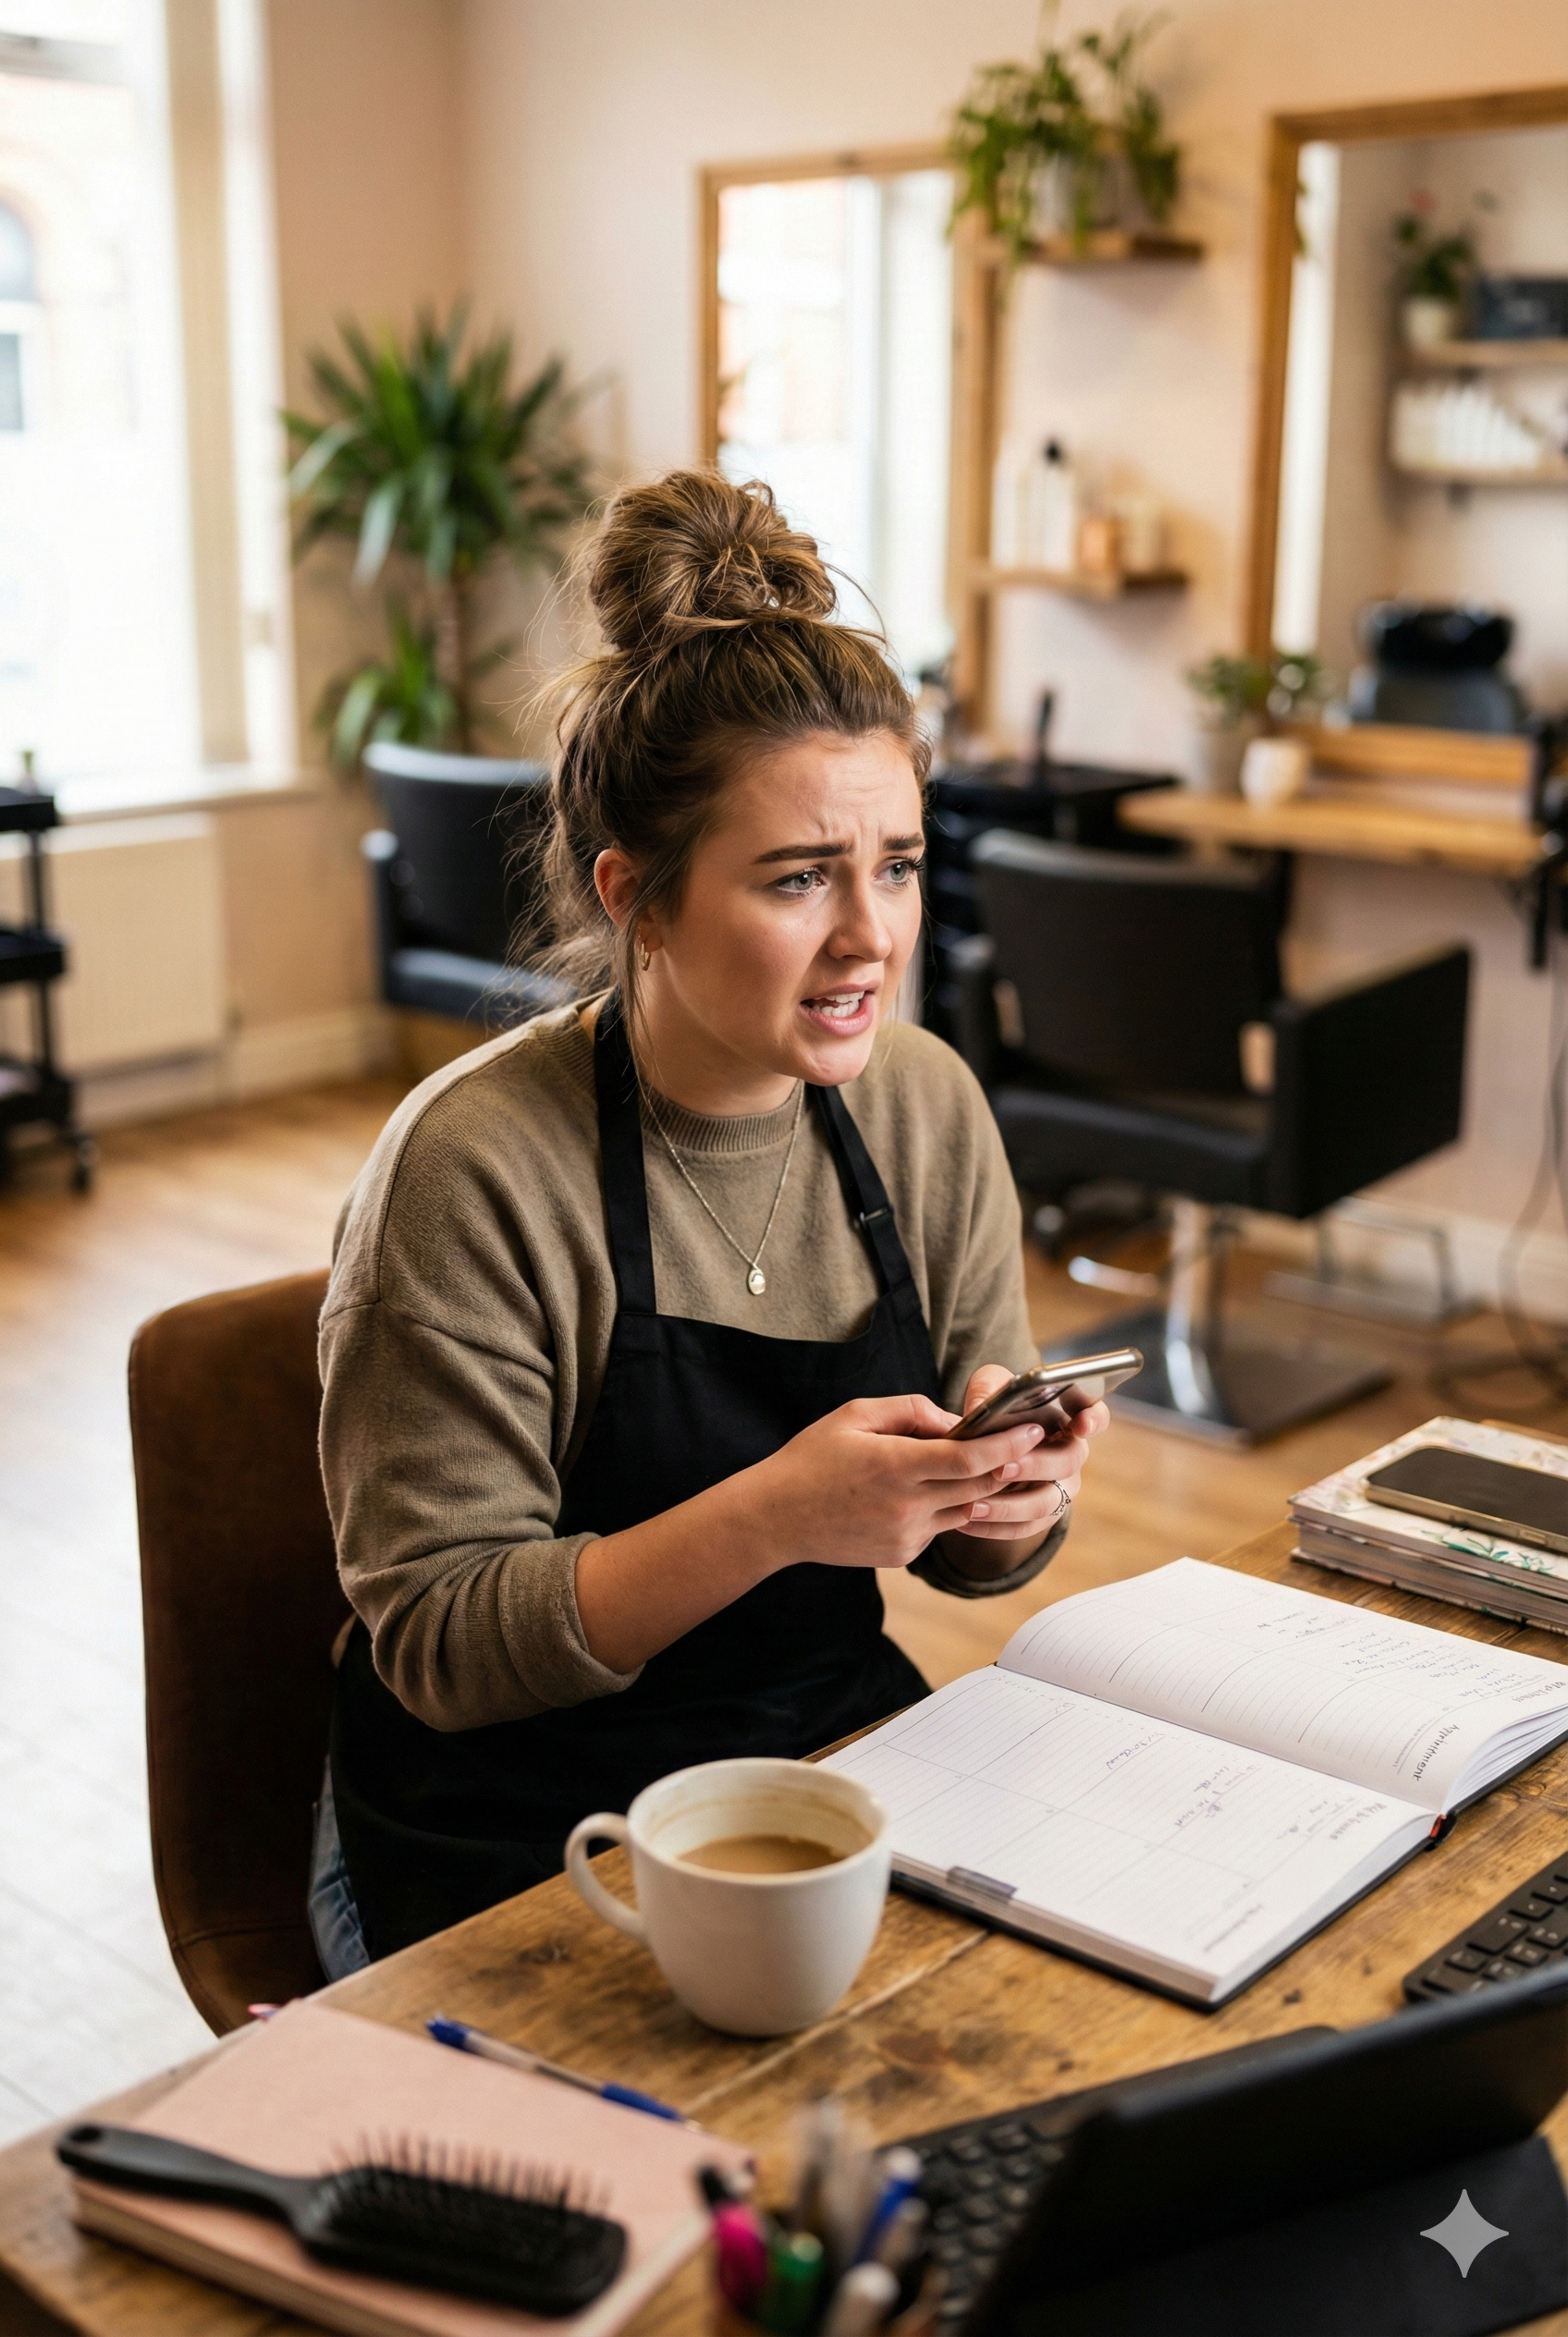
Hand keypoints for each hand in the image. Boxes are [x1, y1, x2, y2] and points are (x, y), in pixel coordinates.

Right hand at [746, 1391, 1059, 1571]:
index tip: (1034, 1430)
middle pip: (981, 1488)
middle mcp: (906, 1506)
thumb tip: (956, 1422)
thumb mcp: (855, 1415)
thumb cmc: (813, 1458)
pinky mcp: (903, 1554)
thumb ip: (911, 1411)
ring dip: (982, 1489)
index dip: (1008, 1444)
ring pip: (967, 1511)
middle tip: (1031, 1444)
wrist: (776, 1519)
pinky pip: (941, 1528)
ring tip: (989, 1464)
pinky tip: (929, 1491)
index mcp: (894, 1466)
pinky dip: (946, 1507)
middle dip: (1009, 1465)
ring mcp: (906, 1536)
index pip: (970, 1459)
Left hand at [941, 1364, 1108, 1544]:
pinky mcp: (1041, 1514)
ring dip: (1010, 1506)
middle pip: (1067, 1462)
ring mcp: (1060, 1487)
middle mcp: (1071, 1454)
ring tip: (974, 1505)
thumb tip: (980, 1409)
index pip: (1096, 1416)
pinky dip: (995, 1527)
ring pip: (1045, 1502)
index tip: (1081, 1424)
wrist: (985, 1446)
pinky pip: (1025, 1527)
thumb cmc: (997, 1409)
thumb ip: (988, 1390)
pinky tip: (965, 1520)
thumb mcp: (990, 1387)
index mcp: (1068, 1418)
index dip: (1093, 1420)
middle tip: (1001, 1468)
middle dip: (1035, 1466)